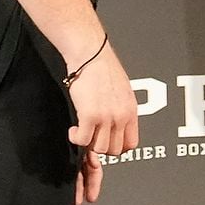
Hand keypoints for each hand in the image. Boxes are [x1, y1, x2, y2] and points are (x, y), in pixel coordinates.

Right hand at [65, 44, 137, 204]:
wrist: (91, 53)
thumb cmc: (102, 67)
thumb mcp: (121, 90)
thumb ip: (120, 109)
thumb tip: (115, 123)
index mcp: (131, 110)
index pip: (131, 144)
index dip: (117, 147)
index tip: (106, 141)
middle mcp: (121, 116)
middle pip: (114, 150)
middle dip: (101, 146)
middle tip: (91, 136)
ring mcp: (106, 117)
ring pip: (99, 148)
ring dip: (88, 143)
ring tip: (82, 131)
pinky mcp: (89, 115)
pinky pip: (83, 140)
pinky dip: (76, 138)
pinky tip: (74, 129)